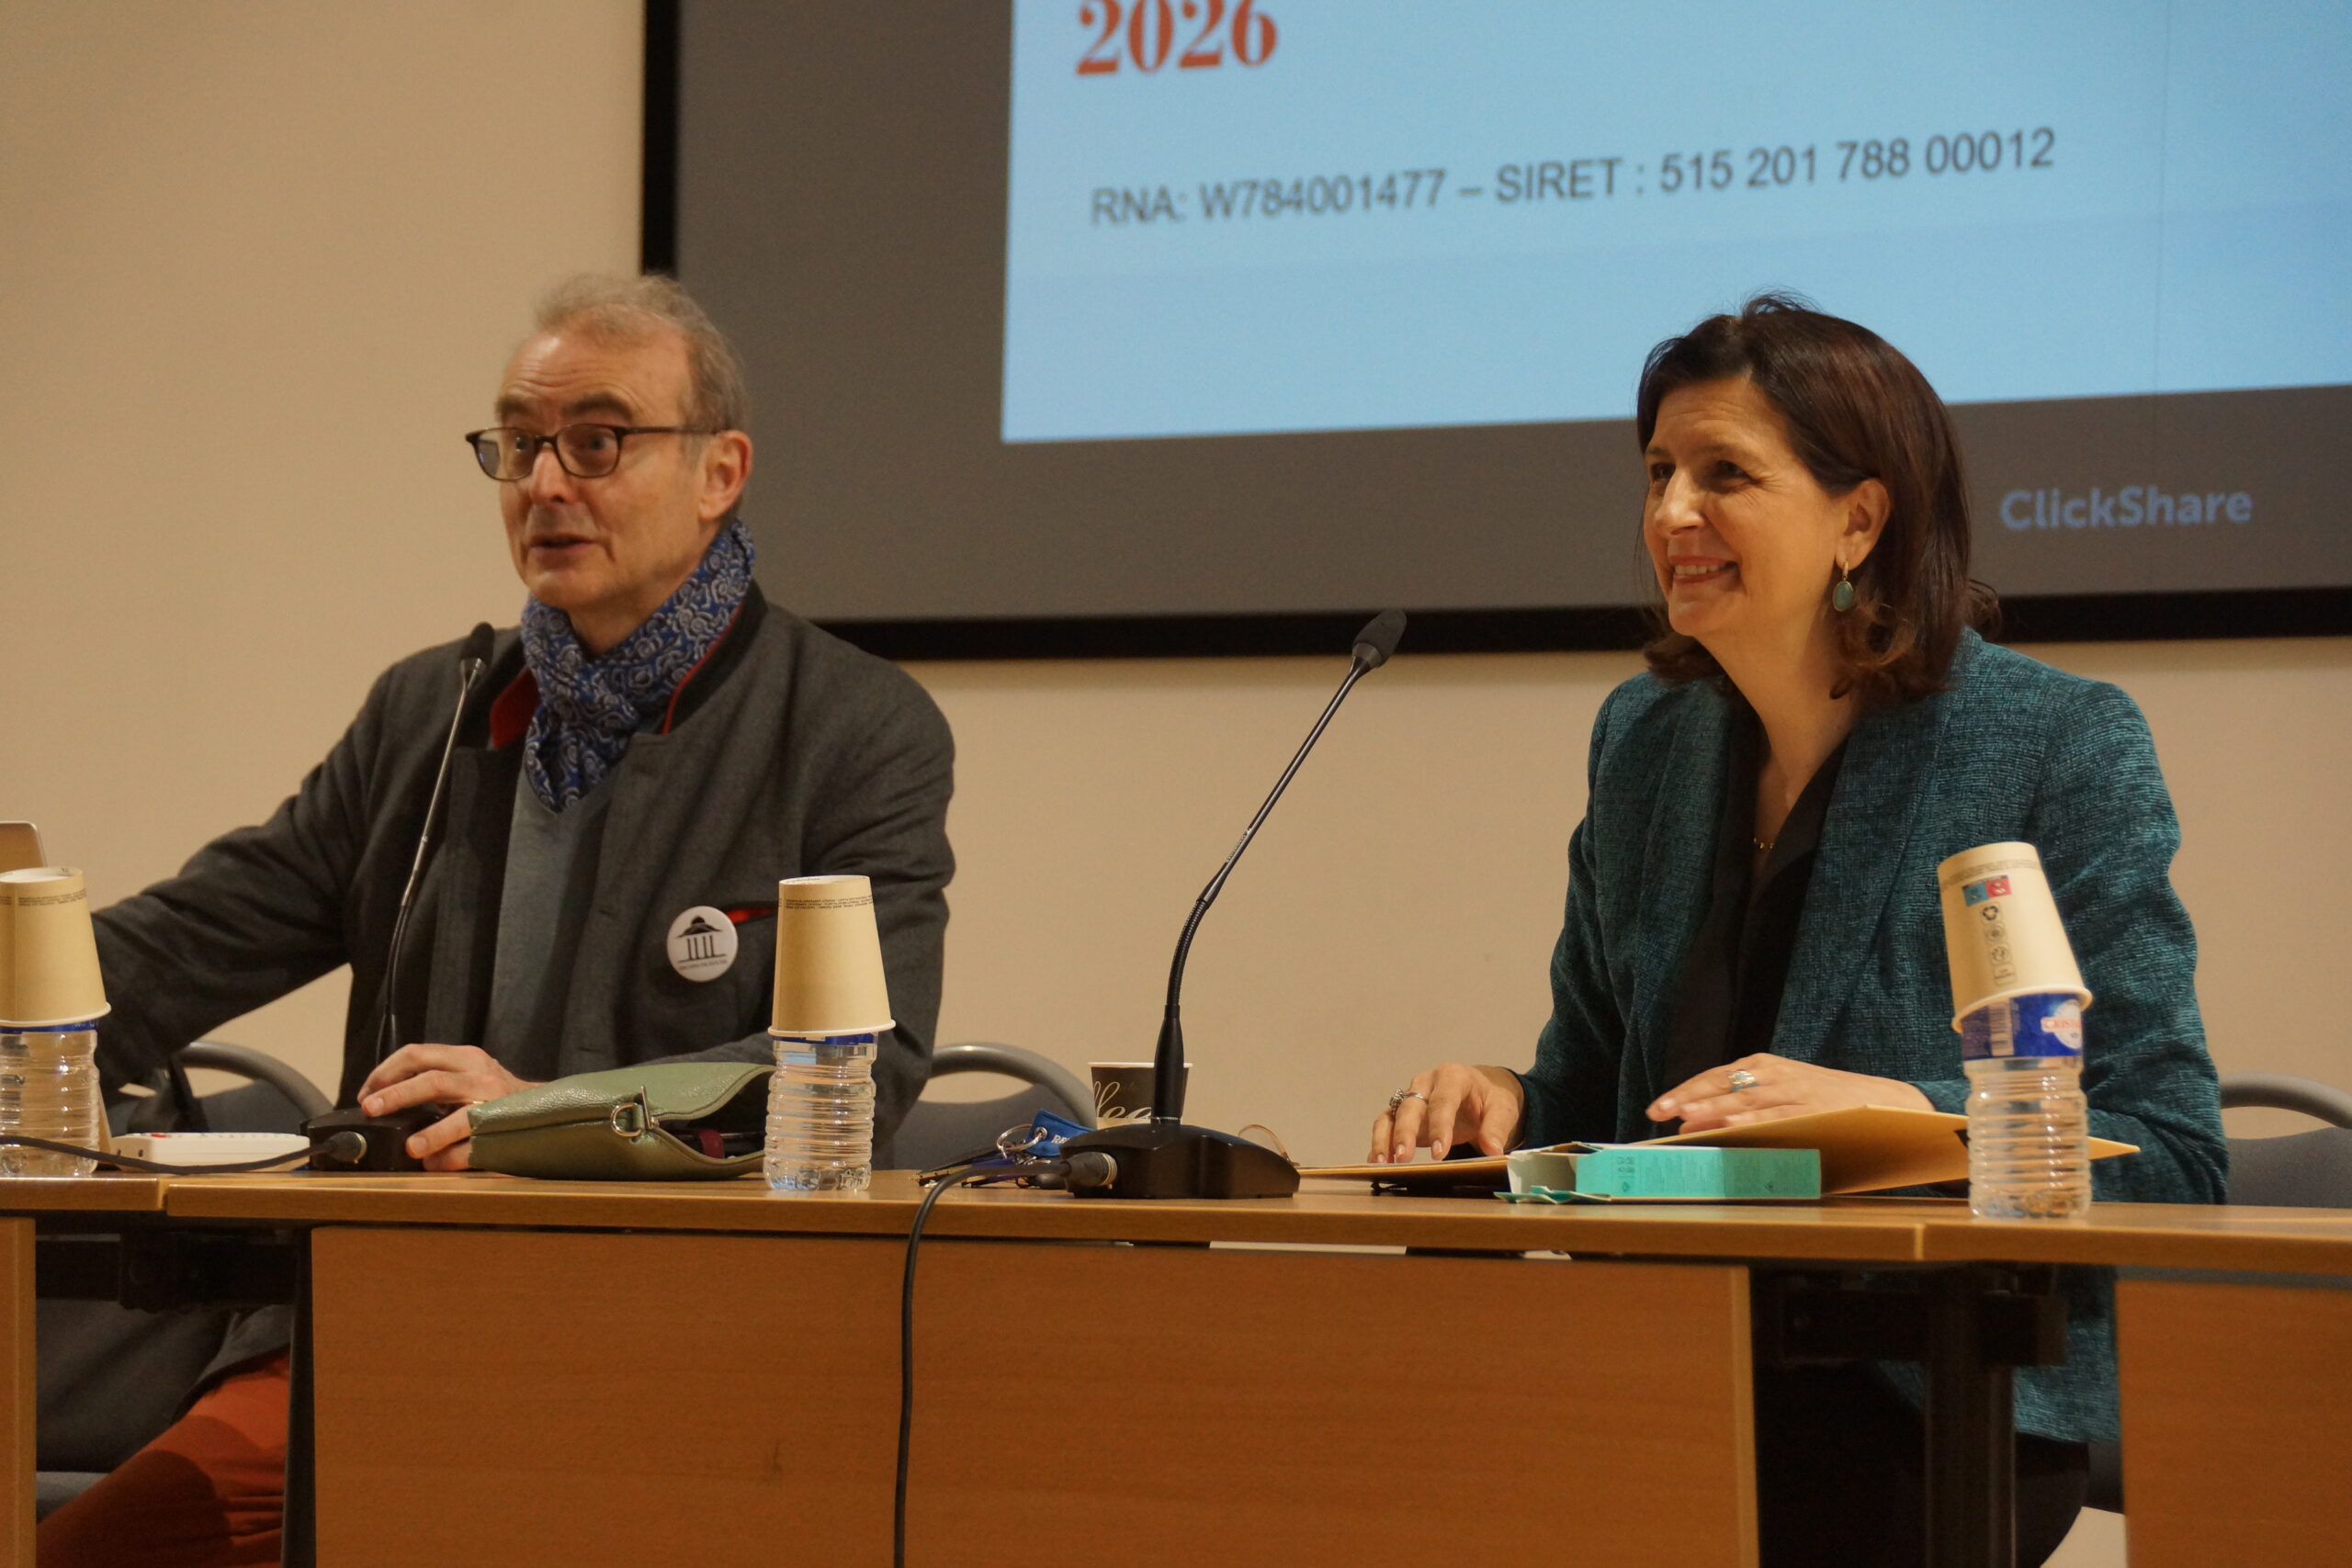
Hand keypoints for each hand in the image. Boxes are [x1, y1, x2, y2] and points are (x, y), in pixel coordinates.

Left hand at [357, 1044, 536, 1171]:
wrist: (544, 1110)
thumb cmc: (492, 1097)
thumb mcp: (464, 1076)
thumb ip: (431, 1081)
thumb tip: (378, 1098)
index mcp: (465, 1058)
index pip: (416, 1055)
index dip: (385, 1074)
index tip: (366, 1095)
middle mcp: (481, 1076)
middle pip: (432, 1081)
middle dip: (397, 1095)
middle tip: (371, 1110)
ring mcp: (496, 1105)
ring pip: (459, 1117)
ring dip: (432, 1134)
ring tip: (411, 1148)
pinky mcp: (505, 1132)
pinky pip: (474, 1148)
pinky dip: (451, 1159)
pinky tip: (434, 1164)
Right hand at [1368, 1064, 1526, 1163]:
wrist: (1480, 1092)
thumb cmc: (1489, 1099)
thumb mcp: (1502, 1109)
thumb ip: (1497, 1128)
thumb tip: (1493, 1151)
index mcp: (1453, 1076)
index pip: (1443, 1100)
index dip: (1439, 1126)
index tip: (1439, 1153)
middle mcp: (1426, 1083)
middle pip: (1411, 1106)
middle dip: (1405, 1133)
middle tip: (1404, 1159)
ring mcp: (1411, 1097)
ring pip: (1391, 1115)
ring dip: (1384, 1139)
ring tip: (1381, 1164)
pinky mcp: (1403, 1113)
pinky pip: (1385, 1125)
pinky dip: (1380, 1142)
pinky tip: (1377, 1162)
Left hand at [1647, 1053, 1929, 1133]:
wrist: (1889, 1103)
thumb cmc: (1827, 1103)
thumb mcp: (1784, 1094)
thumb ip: (1743, 1106)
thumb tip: (1694, 1125)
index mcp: (1765, 1066)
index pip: (1715, 1077)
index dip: (1685, 1092)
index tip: (1656, 1109)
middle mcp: (1776, 1074)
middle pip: (1724, 1084)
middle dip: (1690, 1099)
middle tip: (1661, 1114)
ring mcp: (1796, 1091)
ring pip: (1748, 1100)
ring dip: (1715, 1111)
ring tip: (1686, 1122)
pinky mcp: (1815, 1110)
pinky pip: (1779, 1117)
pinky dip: (1755, 1122)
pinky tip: (1733, 1129)